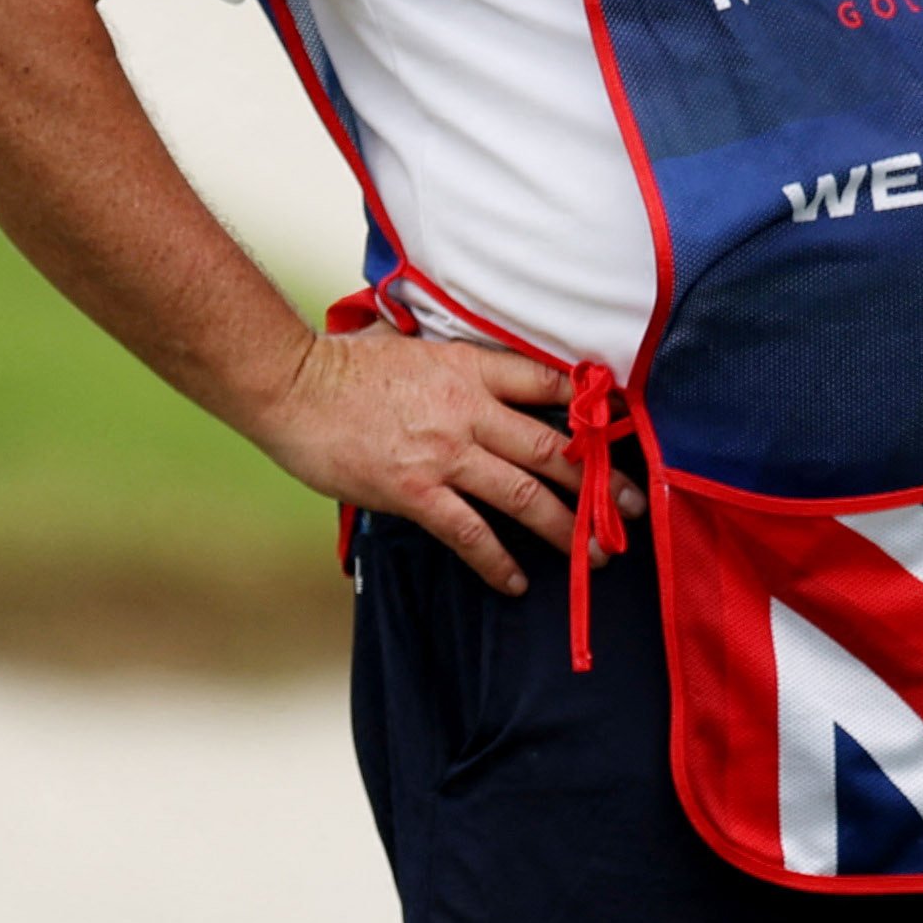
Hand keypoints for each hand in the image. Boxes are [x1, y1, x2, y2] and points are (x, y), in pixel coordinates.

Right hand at [249, 323, 643, 594]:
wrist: (290, 387)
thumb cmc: (340, 363)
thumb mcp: (405, 340)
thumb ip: (443, 352)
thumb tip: (457, 346)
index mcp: (468, 368)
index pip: (547, 383)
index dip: (588, 408)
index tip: (617, 433)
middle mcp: (468, 410)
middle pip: (554, 447)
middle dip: (601, 482)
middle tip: (632, 509)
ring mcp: (444, 453)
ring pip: (525, 495)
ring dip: (567, 530)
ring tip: (595, 556)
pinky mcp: (415, 490)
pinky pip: (470, 534)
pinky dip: (497, 562)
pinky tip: (514, 582)